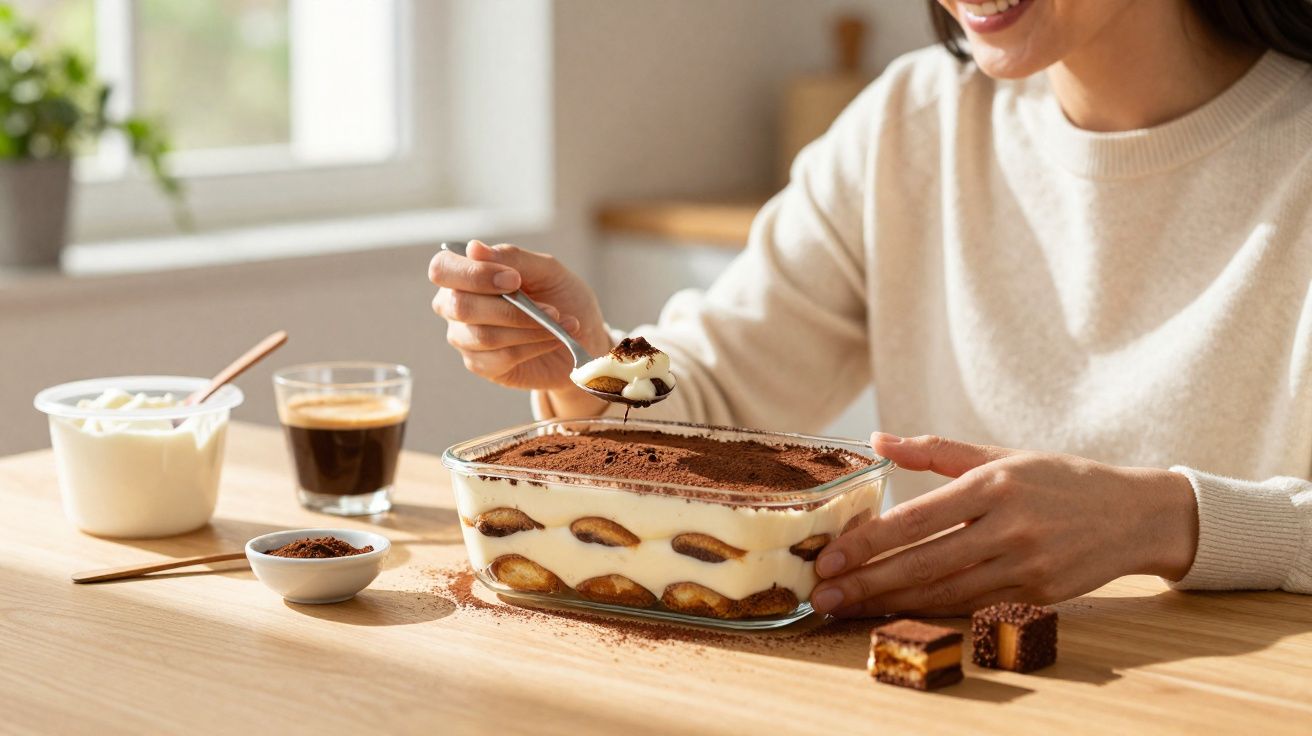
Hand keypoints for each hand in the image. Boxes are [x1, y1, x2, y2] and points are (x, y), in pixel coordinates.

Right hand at [429, 240, 611, 402]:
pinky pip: (500, 358)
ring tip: (561, 323)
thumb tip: (473, 248)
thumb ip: (513, 258)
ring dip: (529, 329)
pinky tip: (555, 339)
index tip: (514, 279)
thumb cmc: (561, 297)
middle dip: (510, 309)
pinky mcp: (481, 365)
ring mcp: (465, 338)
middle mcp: (455, 305)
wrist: (584, 337)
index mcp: (464, 273)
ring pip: (484, 335)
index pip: (443, 269)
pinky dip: (534, 346)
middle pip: (460, 306)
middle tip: (551, 309)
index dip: (474, 275)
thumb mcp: (547, 270)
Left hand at [810, 433, 1198, 616]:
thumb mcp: (1000, 455)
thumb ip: (935, 450)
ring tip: (846, 608)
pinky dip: (931, 611)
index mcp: (993, 484)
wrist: (1134, 514)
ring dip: (890, 603)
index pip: (917, 519)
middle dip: (867, 583)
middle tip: (822, 595)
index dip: (868, 544)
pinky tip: (896, 612)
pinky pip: (973, 606)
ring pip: (944, 592)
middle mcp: (1009, 526)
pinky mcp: (1038, 594)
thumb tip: (877, 441)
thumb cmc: (1059, 479)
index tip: (829, 558)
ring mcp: (1025, 565)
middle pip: (924, 563)